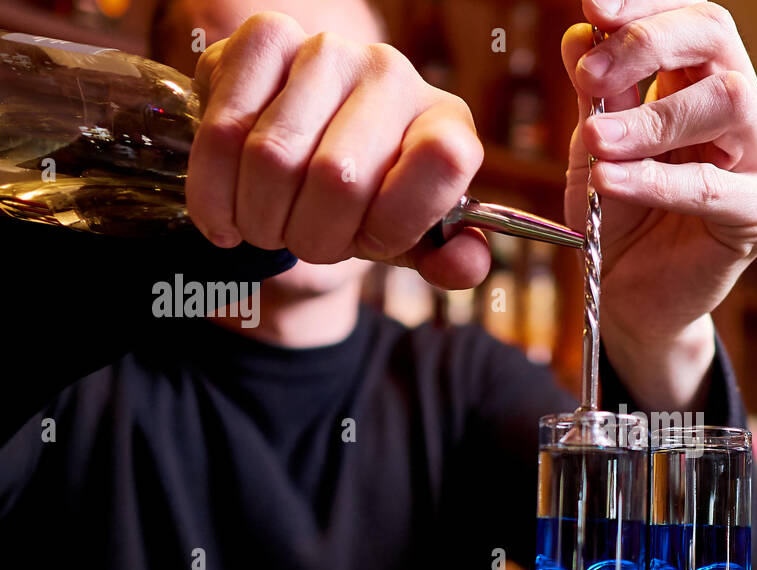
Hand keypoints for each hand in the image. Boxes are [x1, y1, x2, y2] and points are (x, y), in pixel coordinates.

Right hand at [187, 12, 488, 288]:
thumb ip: (449, 262)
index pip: (442, 161)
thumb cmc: (369, 205)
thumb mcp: (413, 242)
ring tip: (268, 228)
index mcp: (446, 125)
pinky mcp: (265, 39)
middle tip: (305, 244)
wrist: (305, 160)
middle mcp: (393, 75)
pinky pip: (223, 128)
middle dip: (312, 237)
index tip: (368, 244)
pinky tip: (225, 216)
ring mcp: (329, 50)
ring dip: (261, 220)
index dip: (393, 224)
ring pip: (273, 157)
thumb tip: (462, 264)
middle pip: (338, 177)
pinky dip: (214, 193)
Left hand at [562, 0, 756, 344]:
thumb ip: (596, 91)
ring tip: (597, 140)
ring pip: (730, 101)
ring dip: (653, 116)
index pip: (691, 16)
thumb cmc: (617, 214)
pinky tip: (610, 180)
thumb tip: (584, 32)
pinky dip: (655, 180)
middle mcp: (742, 109)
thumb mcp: (595, 144)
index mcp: (703, 80)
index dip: (646, 3)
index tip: (593, 6)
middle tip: (590, 76)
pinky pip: (714, 187)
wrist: (628, 296)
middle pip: (718, 37)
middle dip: (648, 42)